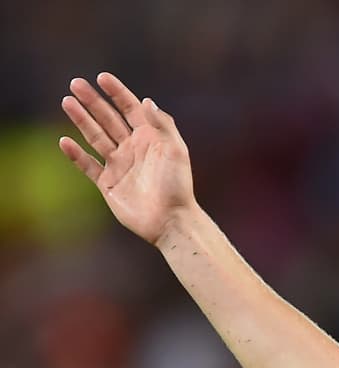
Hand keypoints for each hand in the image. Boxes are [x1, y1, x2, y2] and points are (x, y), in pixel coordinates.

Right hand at [58, 73, 195, 245]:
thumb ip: (162, 124)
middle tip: (76, 83)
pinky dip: (76, 155)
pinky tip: (64, 141)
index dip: (116, 92)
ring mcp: (119, 166)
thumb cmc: (178, 186)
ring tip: (67, 102)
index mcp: (149, 138)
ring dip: (81, 119)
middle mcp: (132, 149)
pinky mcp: (109, 184)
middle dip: (93, 101)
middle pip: (108, 119)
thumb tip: (146, 100)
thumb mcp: (176, 151)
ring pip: (96, 137)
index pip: (129, 109)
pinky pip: (88, 166)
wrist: (171, 221)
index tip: (102, 77)